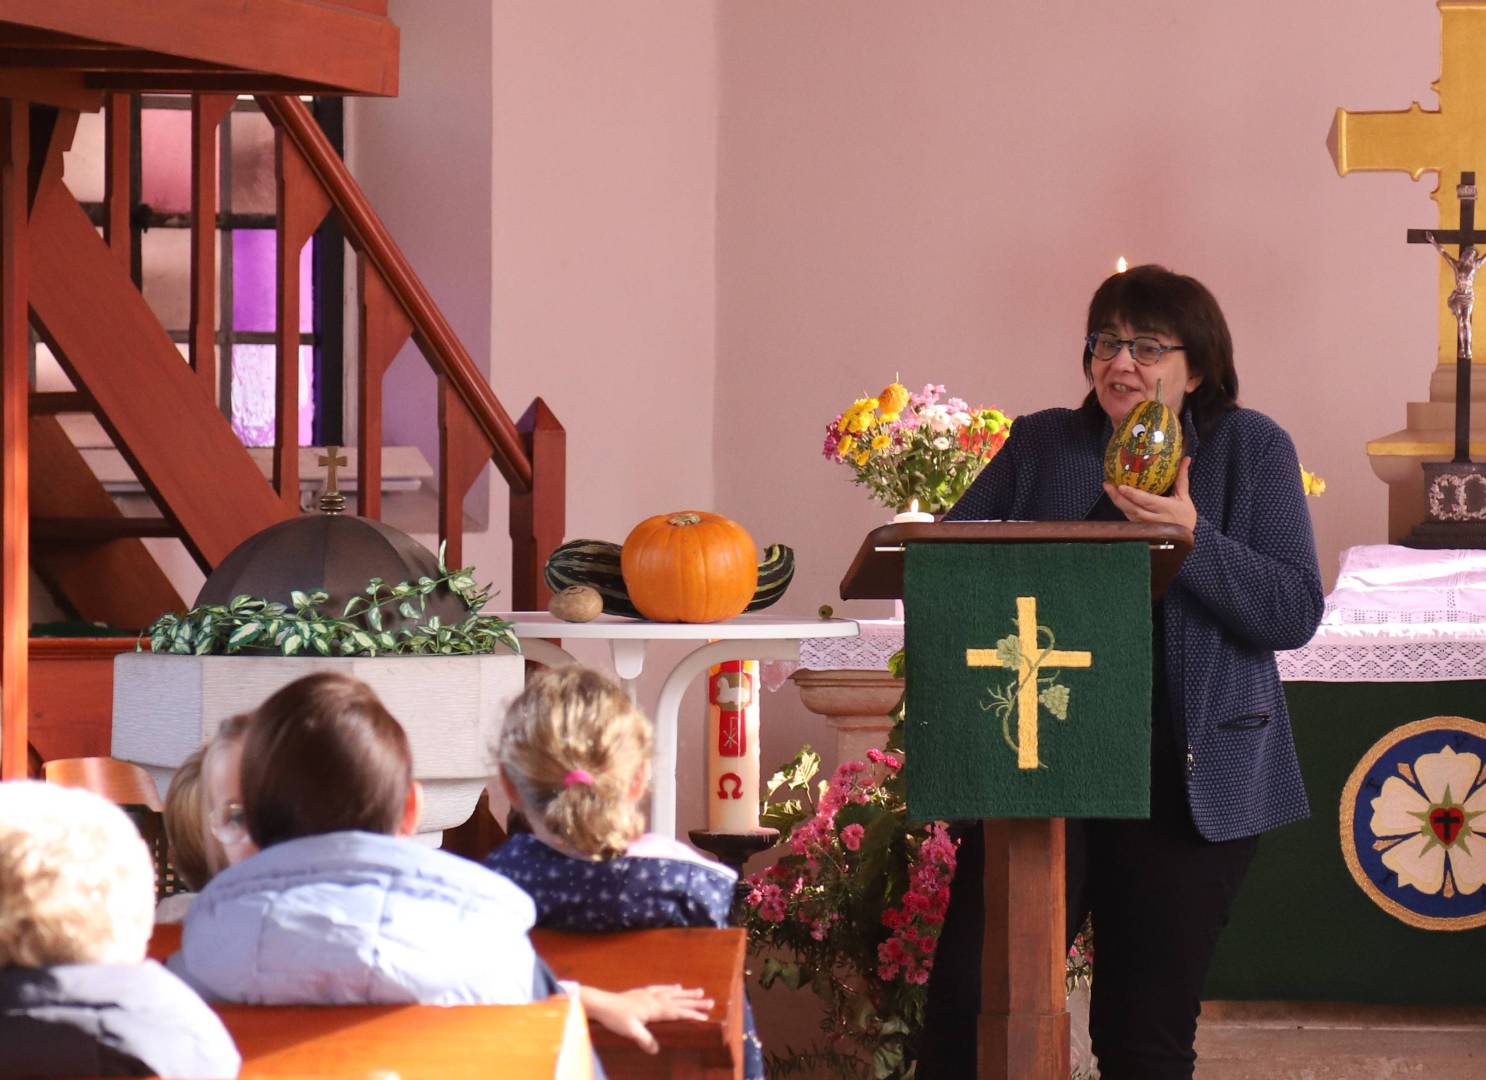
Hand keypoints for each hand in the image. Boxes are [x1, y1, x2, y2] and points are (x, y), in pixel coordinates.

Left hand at [578, 984, 713, 1053]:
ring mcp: (648, 995)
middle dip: (695, 1002)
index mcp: (654, 1009)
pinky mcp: (641, 993)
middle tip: (711, 1001)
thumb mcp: (630, 1031)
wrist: (601, 1003)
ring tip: (699, 990)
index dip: (691, 1014)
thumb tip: (657, 1050)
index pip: (677, 1012)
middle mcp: (654, 999)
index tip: (706, 1017)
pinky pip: (660, 989)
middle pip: (678, 1000)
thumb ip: (645, 1039)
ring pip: (672, 993)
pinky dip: (670, 988)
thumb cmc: (615, 1017)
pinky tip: (675, 986)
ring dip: (686, 993)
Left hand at [1103, 457, 1196, 534]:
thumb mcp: (1184, 497)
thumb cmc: (1184, 516)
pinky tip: (1114, 497)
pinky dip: (1121, 507)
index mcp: (1165, 509)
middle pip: (1132, 509)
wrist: (1183, 539)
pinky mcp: (1139, 530)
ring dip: (1117, 502)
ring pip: (1128, 514)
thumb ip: (1182, 478)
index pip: (1146, 501)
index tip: (1121, 487)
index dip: (1133, 495)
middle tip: (1107, 485)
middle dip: (1118, 498)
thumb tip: (1186, 459)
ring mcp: (1145, 526)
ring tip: (1108, 488)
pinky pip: (1128, 518)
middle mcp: (1153, 519)